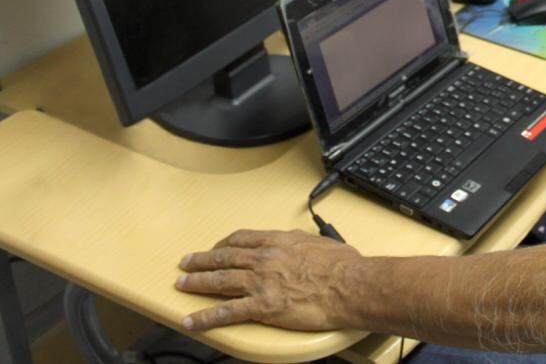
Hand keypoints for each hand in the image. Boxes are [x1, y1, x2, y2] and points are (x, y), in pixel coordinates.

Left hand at [177, 229, 362, 331]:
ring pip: (219, 281)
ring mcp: (261, 282)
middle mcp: (265, 259)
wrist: (349, 285)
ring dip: (197, 283)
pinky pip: (226, 312)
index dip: (224, 243)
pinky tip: (191, 321)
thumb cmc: (344, 267)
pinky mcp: (262, 306)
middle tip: (186, 263)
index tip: (216, 247)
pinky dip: (205, 317)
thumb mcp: (324, 244)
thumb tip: (308, 245)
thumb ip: (307, 243)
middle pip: (225, 257)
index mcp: (279, 242)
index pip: (242, 238)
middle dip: (202, 260)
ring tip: (181, 285)